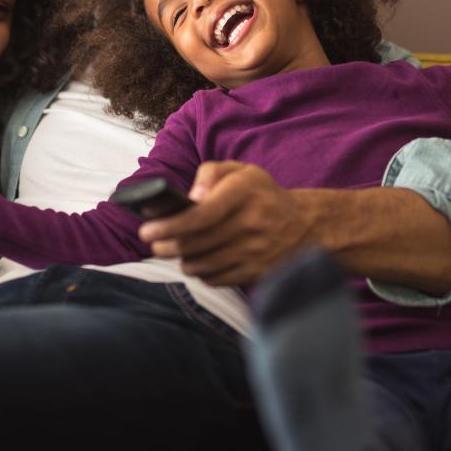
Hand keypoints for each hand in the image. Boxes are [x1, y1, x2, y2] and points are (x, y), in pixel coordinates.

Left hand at [138, 161, 313, 285]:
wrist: (304, 224)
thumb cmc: (262, 194)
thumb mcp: (241, 171)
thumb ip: (210, 173)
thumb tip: (191, 197)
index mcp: (245, 192)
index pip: (201, 215)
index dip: (169, 225)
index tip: (146, 230)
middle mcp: (252, 223)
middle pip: (196, 243)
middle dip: (166, 246)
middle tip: (154, 243)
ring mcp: (255, 251)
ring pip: (202, 265)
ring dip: (181, 260)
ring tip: (175, 251)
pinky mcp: (256, 272)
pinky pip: (216, 279)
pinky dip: (201, 273)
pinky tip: (199, 261)